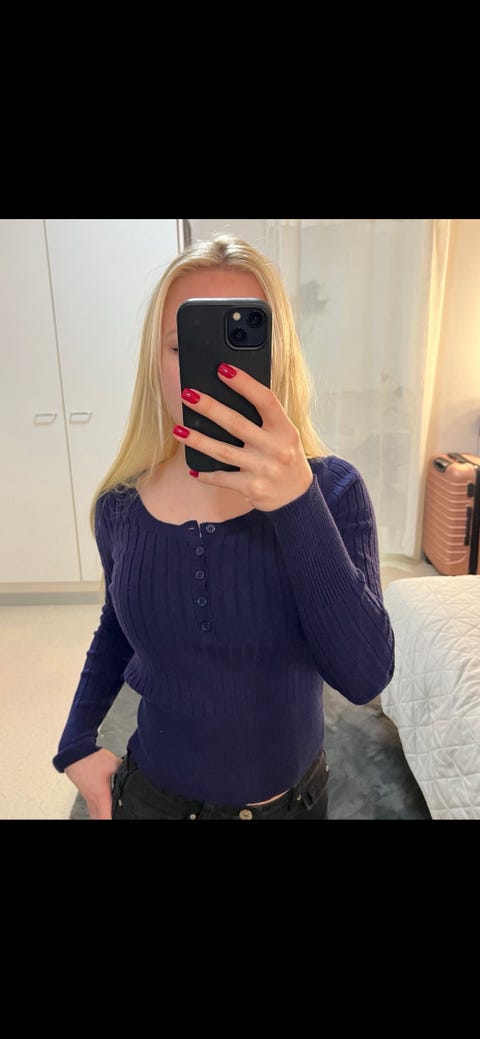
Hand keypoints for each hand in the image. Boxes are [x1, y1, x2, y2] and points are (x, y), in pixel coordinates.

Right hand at [65, 748, 122, 819]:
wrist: (75, 752)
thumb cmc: (90, 759)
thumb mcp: (113, 763)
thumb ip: (125, 769)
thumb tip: (135, 770)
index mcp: (101, 796)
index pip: (106, 817)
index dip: (113, 819)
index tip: (120, 818)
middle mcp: (93, 799)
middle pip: (99, 818)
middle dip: (107, 818)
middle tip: (117, 816)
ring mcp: (88, 796)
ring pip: (94, 814)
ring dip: (102, 816)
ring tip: (109, 815)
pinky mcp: (85, 792)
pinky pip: (91, 807)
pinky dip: (97, 811)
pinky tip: (102, 808)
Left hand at [174, 364, 312, 511]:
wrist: (296, 496)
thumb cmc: (285, 457)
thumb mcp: (284, 434)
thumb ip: (265, 418)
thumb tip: (231, 395)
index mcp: (285, 429)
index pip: (265, 400)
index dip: (244, 383)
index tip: (223, 369)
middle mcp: (275, 448)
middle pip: (236, 424)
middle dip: (209, 408)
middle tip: (187, 395)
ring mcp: (263, 469)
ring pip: (223, 452)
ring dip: (197, 440)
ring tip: (178, 430)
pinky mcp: (252, 488)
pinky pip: (222, 478)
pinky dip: (205, 474)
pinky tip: (192, 469)